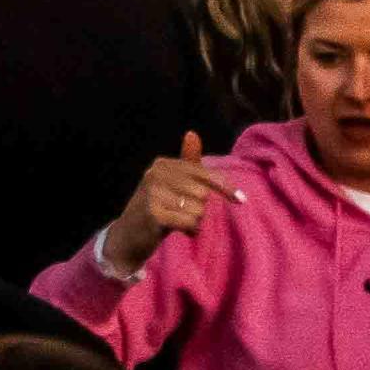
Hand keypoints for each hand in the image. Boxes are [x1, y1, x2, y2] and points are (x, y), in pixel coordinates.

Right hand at [105, 131, 234, 273]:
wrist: (128, 236)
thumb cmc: (157, 207)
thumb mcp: (171, 183)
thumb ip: (186, 162)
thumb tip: (192, 133)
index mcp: (163, 164)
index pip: (204, 173)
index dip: (225, 186)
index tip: (242, 199)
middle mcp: (156, 174)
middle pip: (203, 193)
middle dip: (202, 209)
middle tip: (188, 216)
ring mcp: (153, 193)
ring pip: (197, 209)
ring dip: (196, 221)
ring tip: (182, 223)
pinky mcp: (153, 214)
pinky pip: (188, 221)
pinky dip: (190, 230)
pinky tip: (182, 231)